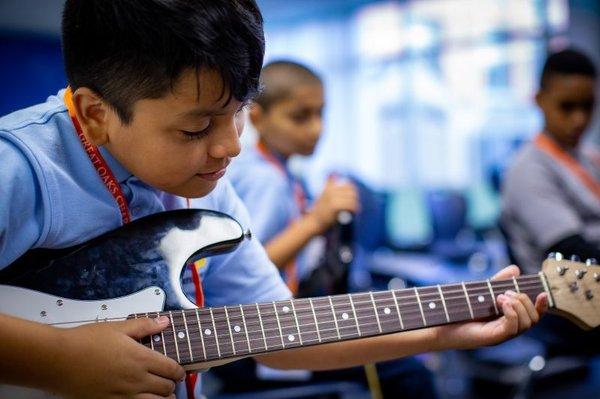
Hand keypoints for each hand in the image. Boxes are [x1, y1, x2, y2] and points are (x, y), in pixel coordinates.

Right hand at [51, 316, 184, 398]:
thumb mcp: (118, 327)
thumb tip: (164, 322)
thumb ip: (144, 326)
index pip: (171, 369)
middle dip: (172, 385)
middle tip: (170, 382)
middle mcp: (135, 379)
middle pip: (166, 388)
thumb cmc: (84, 341)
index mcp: (141, 358)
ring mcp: (123, 395)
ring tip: (163, 395)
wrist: (57, 360)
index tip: (180, 371)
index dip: (179, 371)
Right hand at [305, 177, 358, 233]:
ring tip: (355, 210)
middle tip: (355, 206)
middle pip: (351, 192)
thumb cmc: (319, 211)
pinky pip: (350, 205)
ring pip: (351, 199)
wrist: (313, 223)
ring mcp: (333, 198)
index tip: (353, 198)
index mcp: (329, 188)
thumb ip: (328, 184)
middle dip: (354, 199)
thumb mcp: (322, 195)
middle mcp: (331, 191)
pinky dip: (353, 209)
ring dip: (355, 205)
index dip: (352, 192)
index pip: (348, 186)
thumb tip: (334, 172)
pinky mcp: (335, 206)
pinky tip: (353, 213)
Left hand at [434, 265, 547, 349]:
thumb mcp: (482, 293)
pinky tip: (501, 302)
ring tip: (501, 297)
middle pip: (533, 319)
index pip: (533, 315)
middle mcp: (507, 329)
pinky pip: (513, 328)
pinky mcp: (492, 337)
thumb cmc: (458, 310)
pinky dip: (512, 313)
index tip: (543, 293)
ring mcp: (501, 335)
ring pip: (526, 324)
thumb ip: (498, 282)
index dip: (542, 306)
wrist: (438, 323)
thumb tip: (515, 269)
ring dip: (518, 305)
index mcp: (507, 320)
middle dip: (525, 301)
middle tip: (506, 293)